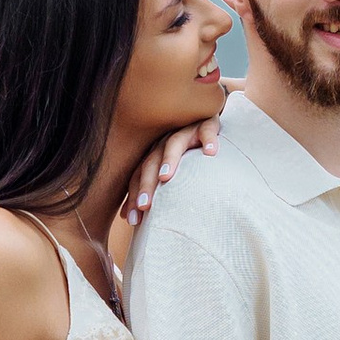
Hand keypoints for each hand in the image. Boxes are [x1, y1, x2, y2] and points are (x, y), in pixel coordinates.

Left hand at [126, 90, 228, 228]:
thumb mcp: (171, 171)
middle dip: (146, 184)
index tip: (133, 220)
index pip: (139, 175)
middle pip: (151, 162)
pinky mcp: (206, 122)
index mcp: (154, 154)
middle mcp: (165, 141)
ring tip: (166, 178)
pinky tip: (211, 151)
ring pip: (173, 144)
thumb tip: (129, 218)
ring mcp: (185, 131)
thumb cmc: (189, 154)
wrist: (207, 119)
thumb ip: (153, 191)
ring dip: (168, 160)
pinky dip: (208, 138)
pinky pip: (206, 129)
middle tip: (145, 206)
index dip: (134, 196)